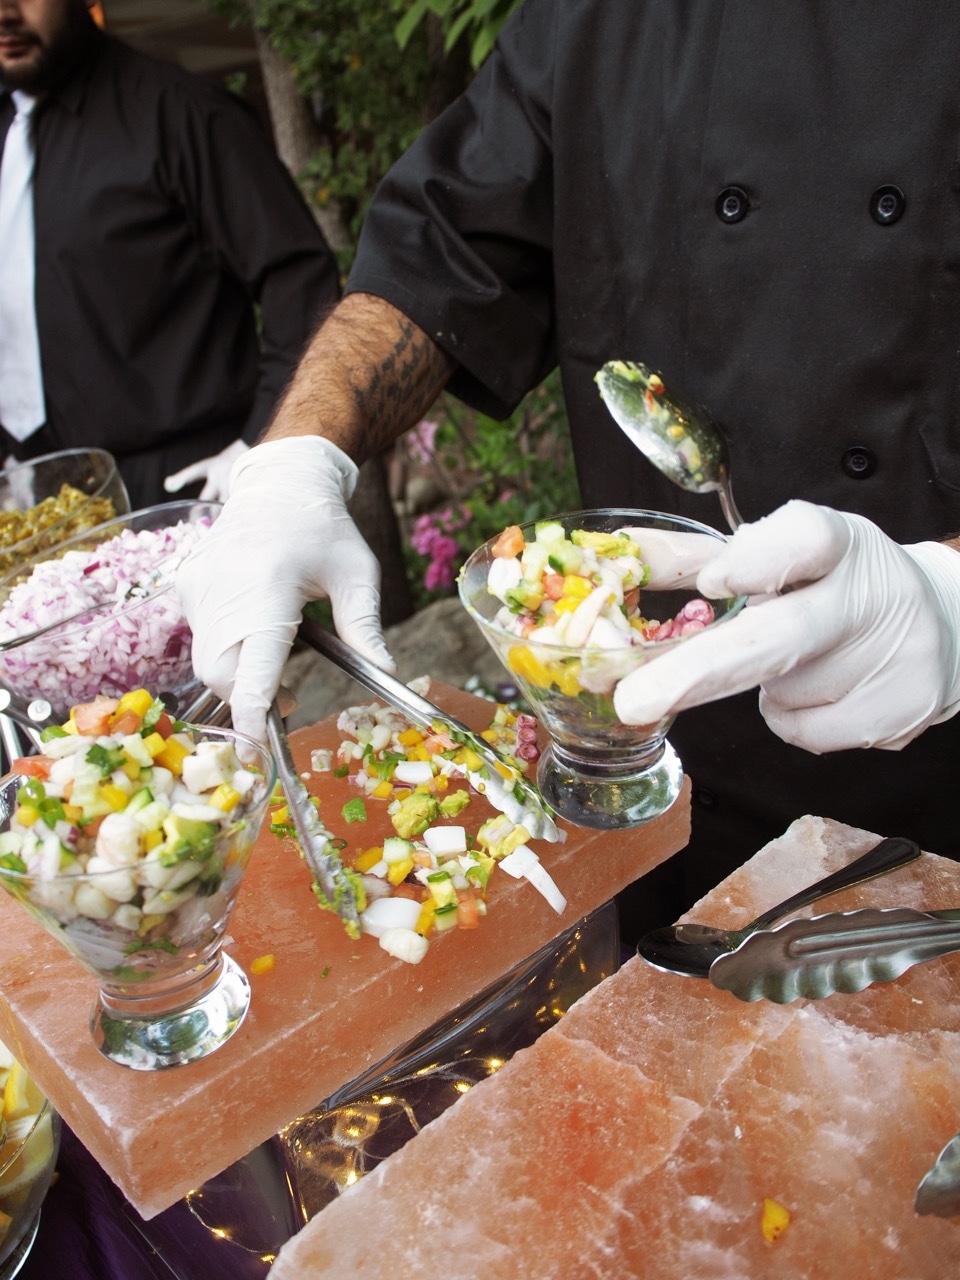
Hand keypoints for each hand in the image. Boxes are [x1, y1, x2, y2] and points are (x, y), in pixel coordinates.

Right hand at [175, 436, 394, 741]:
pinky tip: (251, 630)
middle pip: (221, 675)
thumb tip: (387, 672)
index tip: (262, 743)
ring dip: (237, 678)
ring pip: (206, 662)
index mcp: (268, 588)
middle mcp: (223, 591)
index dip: (253, 711)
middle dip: (249, 699)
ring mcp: (198, 588)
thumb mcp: (357, 574)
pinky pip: (198, 637)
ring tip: (274, 665)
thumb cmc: (325, 528)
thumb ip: (366, 627)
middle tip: (287, 698)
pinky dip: (224, 650)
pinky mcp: (187, 587)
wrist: (280, 483)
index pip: (251, 666)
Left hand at [613, 500, 959, 751]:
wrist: (946, 626)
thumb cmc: (842, 584)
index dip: (758, 561)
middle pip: (781, 638)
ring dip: (763, 684)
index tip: (713, 580)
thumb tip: (623, 553)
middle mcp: (871, 597)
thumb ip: (705, 555)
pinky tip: (819, 688)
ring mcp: (891, 659)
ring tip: (802, 658)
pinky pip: (802, 730)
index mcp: (839, 545)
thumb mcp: (787, 550)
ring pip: (780, 692)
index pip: (805, 541)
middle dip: (699, 671)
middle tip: (635, 699)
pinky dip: (790, 715)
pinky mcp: (897, 713)